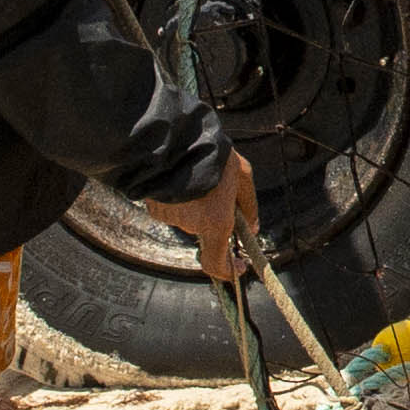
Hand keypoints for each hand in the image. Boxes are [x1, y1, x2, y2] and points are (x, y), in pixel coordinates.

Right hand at [163, 163, 261, 279]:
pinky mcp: (155, 208)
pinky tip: (181, 178)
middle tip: (216, 190)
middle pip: (205, 230)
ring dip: (195, 205)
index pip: (216, 263)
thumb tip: (253, 228)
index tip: (238, 266)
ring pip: (189, 218)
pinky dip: (179, 199)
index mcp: (215, 222)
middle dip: (212, 216)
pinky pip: (172, 209)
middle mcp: (191, 225)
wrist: (176, 140)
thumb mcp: (242, 175)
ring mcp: (172, 217)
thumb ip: (248, 205)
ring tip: (197, 176)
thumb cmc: (215, 156)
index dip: (227, 270)